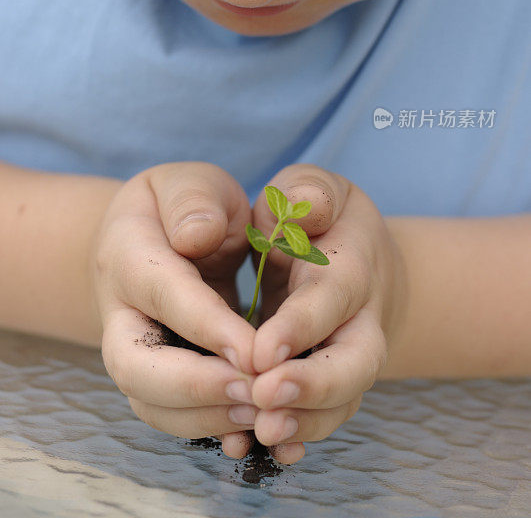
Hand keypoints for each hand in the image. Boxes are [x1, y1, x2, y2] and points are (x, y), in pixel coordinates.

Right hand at [89, 161, 259, 460]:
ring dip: (206, 416)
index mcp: (128, 255)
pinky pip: (170, 415)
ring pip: (150, 402)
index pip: (165, 296)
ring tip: (262, 413)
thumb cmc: (179, 205)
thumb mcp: (188, 182)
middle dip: (196, 387)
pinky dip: (207, 428)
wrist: (147, 237)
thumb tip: (197, 235)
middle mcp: (120, 313)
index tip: (257, 352)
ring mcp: (132, 350)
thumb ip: (193, 200)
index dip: (208, 327)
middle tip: (256, 392)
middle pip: (137, 367)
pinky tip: (251, 432)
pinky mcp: (154, 377)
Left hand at [248, 163, 406, 464]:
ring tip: (260, 433)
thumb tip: (304, 207)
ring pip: (342, 401)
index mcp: (349, 268)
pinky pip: (325, 418)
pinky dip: (300, 438)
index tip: (260, 351)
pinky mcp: (332, 383)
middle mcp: (359, 320)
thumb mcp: (312, 188)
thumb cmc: (318, 217)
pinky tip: (267, 450)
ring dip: (304, 422)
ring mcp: (349, 357)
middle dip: (313, 386)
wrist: (354, 259)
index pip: (331, 300)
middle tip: (265, 399)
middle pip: (354, 363)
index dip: (301, 327)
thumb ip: (308, 192)